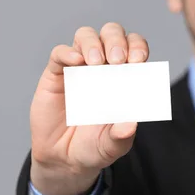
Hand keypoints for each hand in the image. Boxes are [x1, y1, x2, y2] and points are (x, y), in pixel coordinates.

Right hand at [29, 22, 148, 194]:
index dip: (138, 47)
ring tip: (96, 63)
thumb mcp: (111, 146)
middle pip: (112, 34)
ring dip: (93, 43)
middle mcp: (103, 66)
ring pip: (86, 36)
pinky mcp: (56, 74)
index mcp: (124, 76)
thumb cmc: (94, 147)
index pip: (135, 48)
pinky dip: (67, 52)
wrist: (63, 160)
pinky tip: (75, 62)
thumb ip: (121, 136)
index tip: (138, 60)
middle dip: (117, 41)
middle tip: (118, 60)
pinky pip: (60, 53)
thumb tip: (131, 124)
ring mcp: (79, 68)